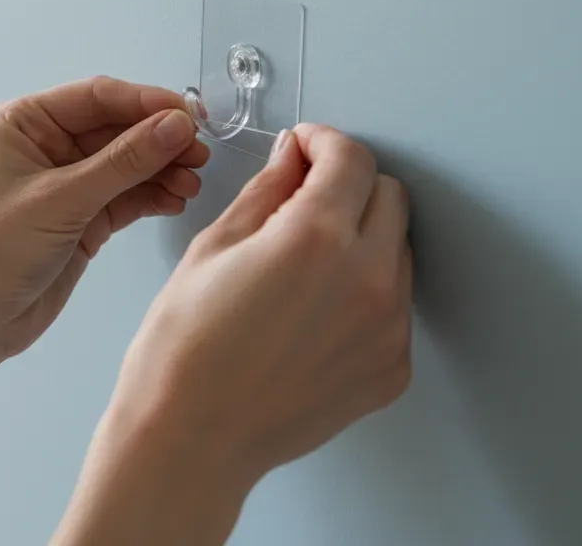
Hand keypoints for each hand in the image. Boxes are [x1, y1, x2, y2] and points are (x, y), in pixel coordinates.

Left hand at [0, 76, 210, 360]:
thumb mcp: (61, 199)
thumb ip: (123, 162)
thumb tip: (176, 125)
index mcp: (24, 123)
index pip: (96, 98)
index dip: (145, 103)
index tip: (188, 115)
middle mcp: (45, 146)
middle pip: (116, 129)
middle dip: (159, 140)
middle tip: (198, 153)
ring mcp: (66, 183)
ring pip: (127, 164)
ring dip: (161, 170)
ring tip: (192, 182)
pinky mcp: (81, 217)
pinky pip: (126, 195)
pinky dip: (152, 196)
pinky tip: (175, 198)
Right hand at [53, 124, 411, 545]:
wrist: (190, 438)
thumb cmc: (183, 352)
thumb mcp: (210, 250)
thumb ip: (264, 194)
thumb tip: (291, 161)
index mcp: (315, 238)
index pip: (351, 158)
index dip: (324, 143)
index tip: (307, 147)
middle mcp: (365, 280)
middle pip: (388, 196)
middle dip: (348, 185)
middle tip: (304, 197)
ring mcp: (387, 329)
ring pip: (398, 250)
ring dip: (362, 237)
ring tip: (303, 262)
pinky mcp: (391, 368)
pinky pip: (394, 306)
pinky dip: (364, 292)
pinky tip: (313, 309)